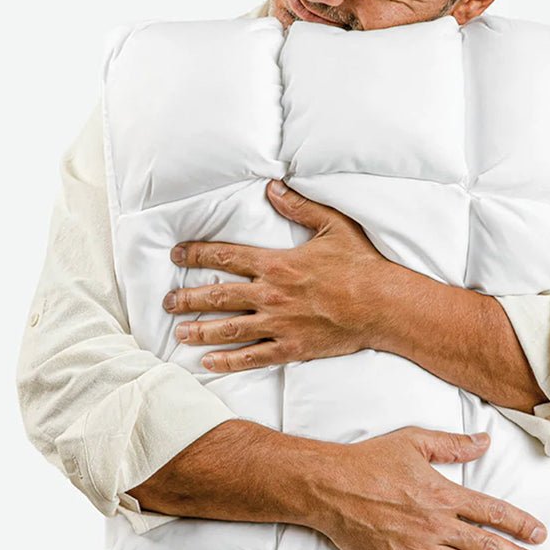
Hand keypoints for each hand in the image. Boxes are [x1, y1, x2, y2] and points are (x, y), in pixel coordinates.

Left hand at [163, 179, 399, 370]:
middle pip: (218, 296)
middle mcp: (271, 295)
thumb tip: (273, 186)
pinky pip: (252, 357)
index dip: (197, 254)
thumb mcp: (333, 226)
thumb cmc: (361, 265)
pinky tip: (208, 362)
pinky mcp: (291, 348)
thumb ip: (299, 206)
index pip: (226, 257)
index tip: (176, 255)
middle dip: (188, 298)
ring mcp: (279, 324)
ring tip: (179, 332)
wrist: (383, 306)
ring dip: (200, 330)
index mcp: (277, 264)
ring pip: (228, 329)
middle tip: (166, 302)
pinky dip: (228, 361)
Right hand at [302, 426, 548, 549]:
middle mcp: (437, 524)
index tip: (540, 534)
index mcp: (444, 493)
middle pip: (488, 545)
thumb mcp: (414, 441)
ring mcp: (419, 549)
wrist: (328, 487)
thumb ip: (453, 444)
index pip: (494, 512)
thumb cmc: (369, 461)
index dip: (522, 524)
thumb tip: (484, 441)